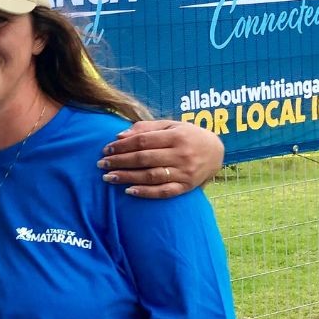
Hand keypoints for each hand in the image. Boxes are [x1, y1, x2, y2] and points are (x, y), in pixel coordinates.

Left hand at [98, 119, 223, 198]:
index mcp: (176, 136)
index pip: (142, 141)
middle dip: (120, 161)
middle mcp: (181, 154)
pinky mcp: (187, 187)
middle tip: (101, 164)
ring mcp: (185, 172)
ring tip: (109, 178)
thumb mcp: (171, 125)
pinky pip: (164, 192)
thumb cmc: (188, 135)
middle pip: (144, 159)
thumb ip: (146, 128)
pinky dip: (146, 193)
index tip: (106, 149)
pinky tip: (129, 191)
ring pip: (151, 176)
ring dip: (127, 177)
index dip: (122, 146)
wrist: (216, 152)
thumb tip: (120, 135)